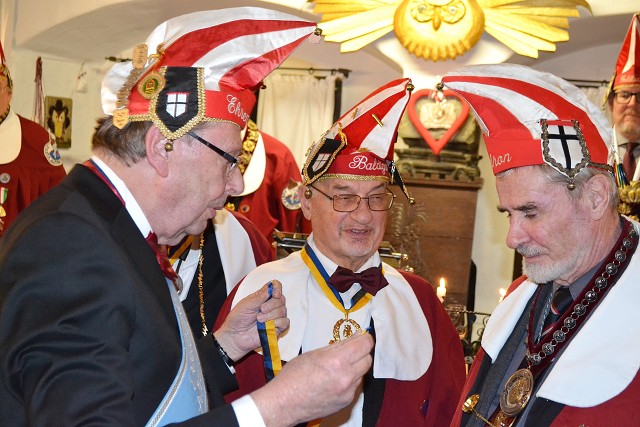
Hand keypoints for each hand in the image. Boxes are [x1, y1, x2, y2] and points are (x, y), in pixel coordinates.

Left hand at [214, 280, 287, 360]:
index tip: (274, 294)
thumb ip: (259, 297)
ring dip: (271, 315)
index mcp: (263, 297)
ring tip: (259, 320)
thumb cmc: (238, 319)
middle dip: (272, 304)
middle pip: (281, 299)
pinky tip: (268, 325)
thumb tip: (271, 289)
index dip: (277, 288)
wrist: (235, 336)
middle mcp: (271, 306)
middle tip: (261, 310)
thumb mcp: (246, 305)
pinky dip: (277, 322)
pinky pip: (285, 322)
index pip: (276, 287)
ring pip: (283, 310)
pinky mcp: (277, 328)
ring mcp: (274, 317)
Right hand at [250, 332, 373, 426]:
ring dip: (355, 368)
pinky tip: (334, 380)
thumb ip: (338, 346)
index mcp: (337, 361)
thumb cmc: (294, 377)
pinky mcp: (346, 402)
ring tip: (337, 368)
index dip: (365, 339)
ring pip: (362, 374)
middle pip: (368, 360)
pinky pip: (355, 386)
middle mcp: (346, 377)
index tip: (362, 337)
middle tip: (350, 351)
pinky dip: (349, 381)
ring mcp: (348, 392)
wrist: (285, 403)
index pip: (365, 345)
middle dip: (361, 353)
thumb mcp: (314, 353)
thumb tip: (355, 337)